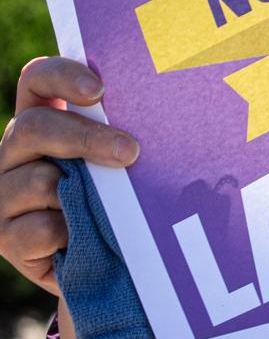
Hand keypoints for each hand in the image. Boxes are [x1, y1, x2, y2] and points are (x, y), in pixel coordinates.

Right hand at [0, 57, 139, 338]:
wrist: (109, 262)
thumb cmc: (124, 197)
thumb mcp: (124, 160)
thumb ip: (128, 131)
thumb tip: (181, 110)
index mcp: (44, 117)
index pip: (38, 80)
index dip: (61, 76)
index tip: (98, 89)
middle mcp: (15, 150)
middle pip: (33, 126)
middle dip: (86, 138)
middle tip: (131, 152)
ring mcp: (5, 192)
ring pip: (38, 180)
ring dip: (81, 195)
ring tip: (108, 210)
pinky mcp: (5, 237)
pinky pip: (38, 228)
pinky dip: (68, 234)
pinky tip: (83, 239)